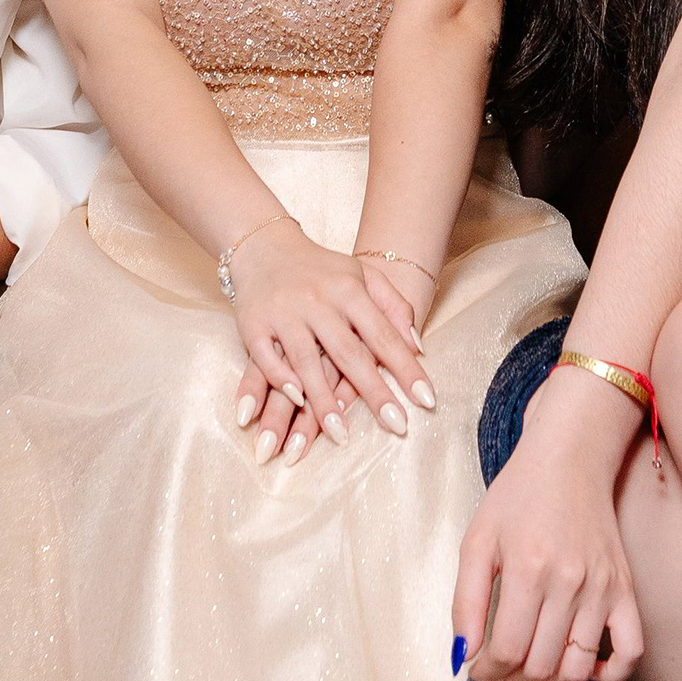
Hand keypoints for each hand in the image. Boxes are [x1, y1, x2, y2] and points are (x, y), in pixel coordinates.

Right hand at [225, 218, 427, 463]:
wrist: (264, 245)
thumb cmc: (322, 269)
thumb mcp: (363, 275)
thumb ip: (394, 307)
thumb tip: (418, 348)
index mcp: (349, 290)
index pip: (383, 335)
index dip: (406, 368)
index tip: (428, 401)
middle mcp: (317, 301)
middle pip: (349, 353)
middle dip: (374, 391)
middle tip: (396, 426)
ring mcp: (284, 313)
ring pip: (306, 361)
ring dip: (323, 400)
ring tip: (342, 435)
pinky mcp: (253, 324)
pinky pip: (266, 358)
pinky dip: (280, 379)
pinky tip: (295, 402)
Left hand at [453, 371, 647, 680]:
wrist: (570, 459)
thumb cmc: (519, 497)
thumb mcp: (477, 542)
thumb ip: (465, 603)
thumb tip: (462, 656)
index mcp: (527, 570)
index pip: (507, 651)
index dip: (486, 671)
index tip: (477, 667)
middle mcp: (569, 583)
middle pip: (540, 665)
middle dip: (511, 678)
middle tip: (499, 667)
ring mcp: (602, 589)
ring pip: (578, 667)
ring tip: (532, 667)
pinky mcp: (625, 590)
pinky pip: (630, 651)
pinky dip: (609, 674)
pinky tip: (582, 666)